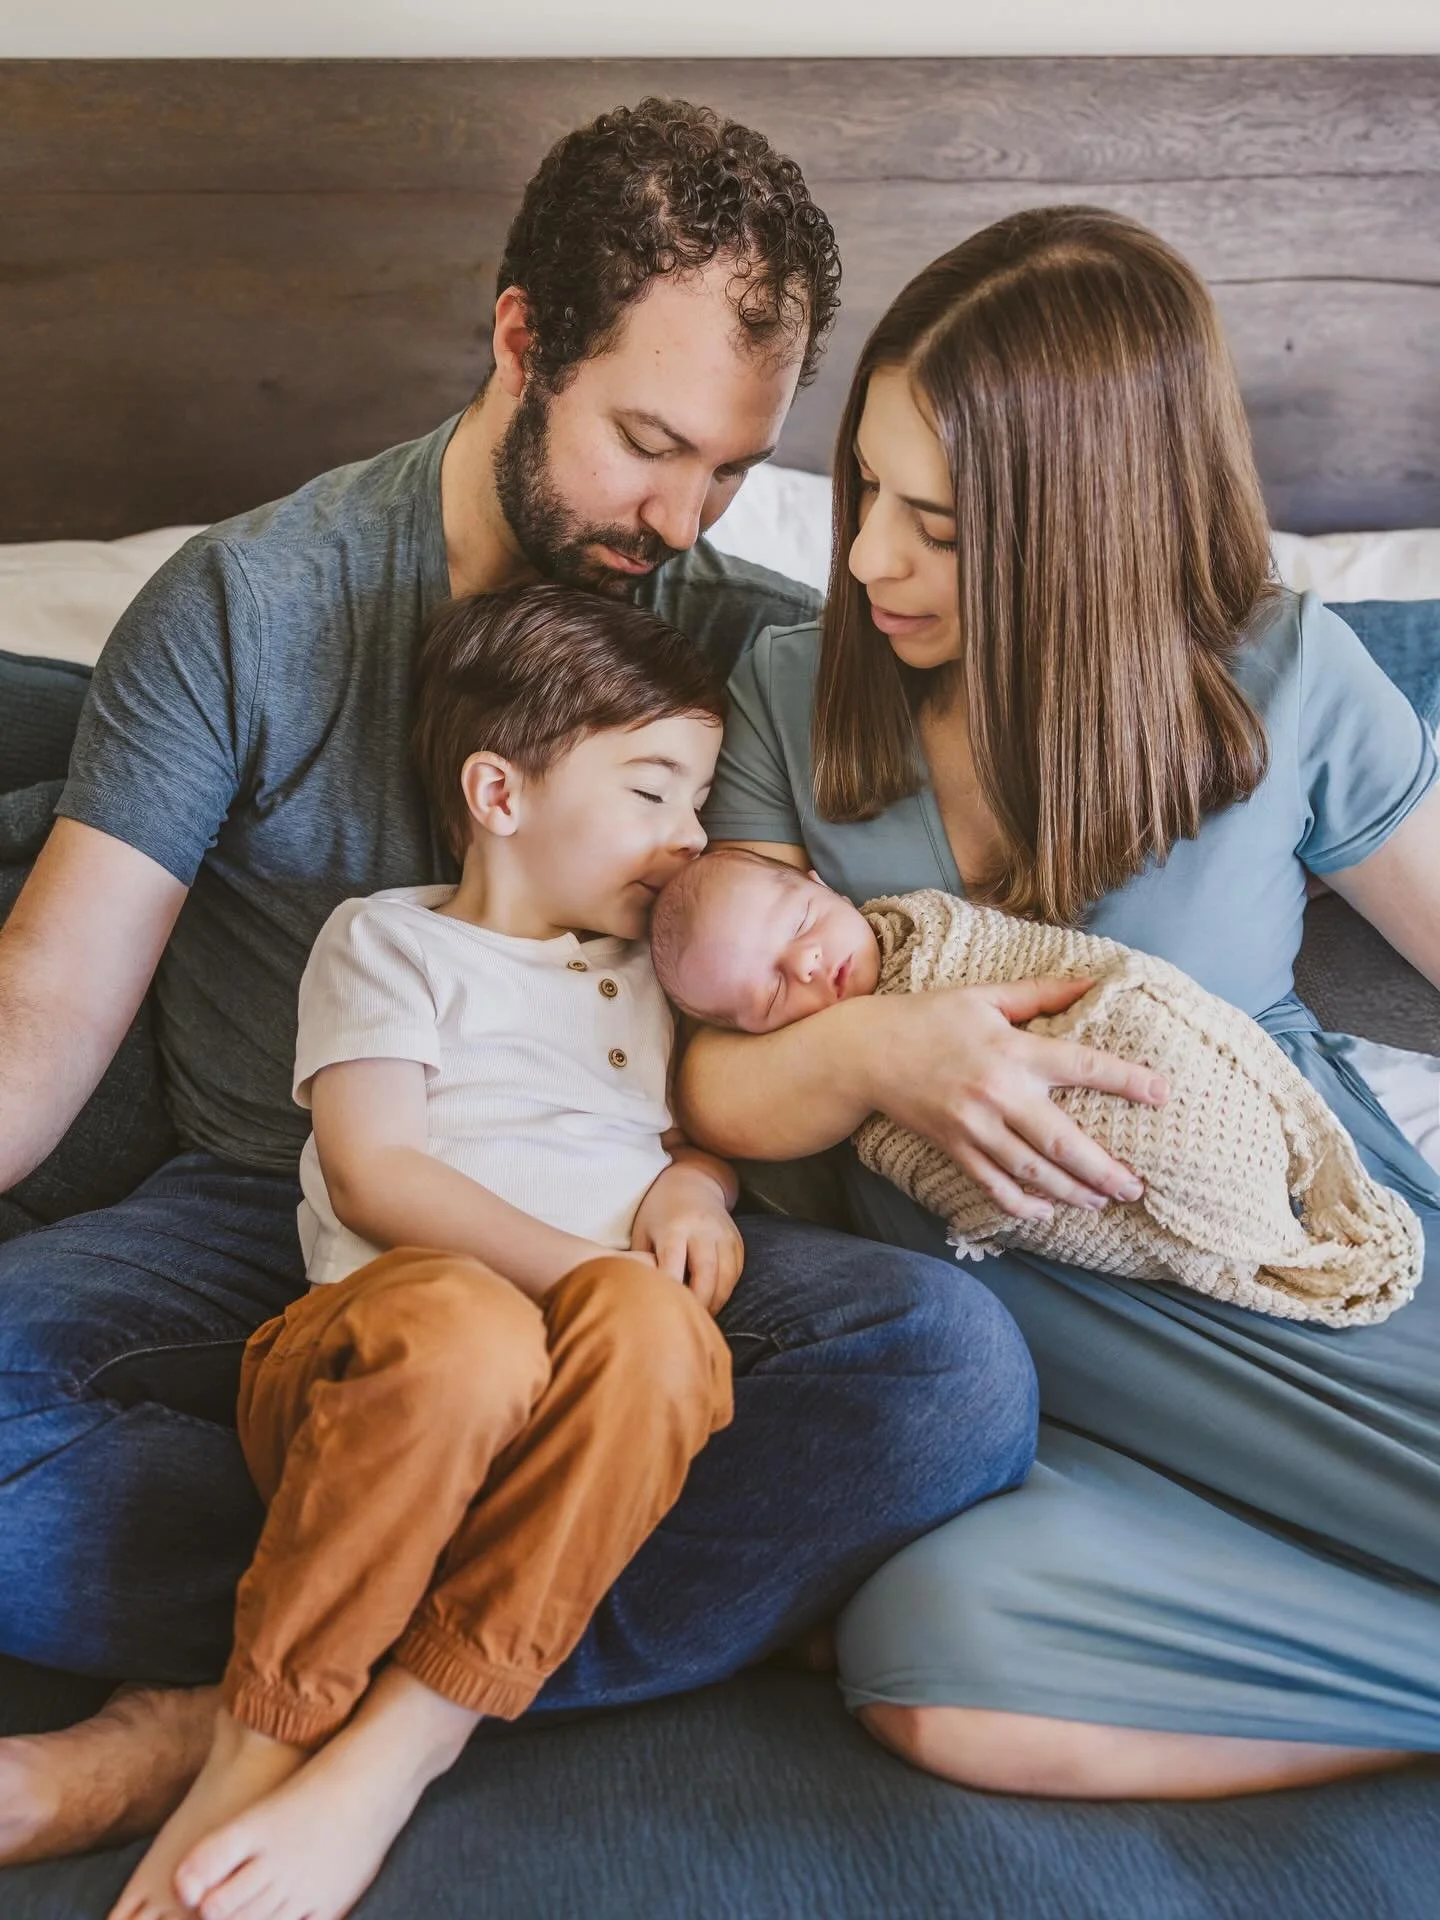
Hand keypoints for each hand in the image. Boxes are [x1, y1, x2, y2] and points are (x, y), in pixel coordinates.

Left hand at [630, 1163, 744, 1315]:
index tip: (664, 1311)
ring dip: (715, 1302)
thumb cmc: (658, 1212)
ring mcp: (723, 1235)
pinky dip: (725, 1292)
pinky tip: (712, 1303)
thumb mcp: (643, 1230)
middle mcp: (702, 1230)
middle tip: (687, 1323)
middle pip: (706, 1273)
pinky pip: (736, 1273)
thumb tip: (635, 1295)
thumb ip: (641, 1261)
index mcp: (674, 1228)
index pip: (673, 1263)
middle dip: (698, 1303)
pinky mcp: (736, 1241)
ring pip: (726, 1277)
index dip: (671, 1290)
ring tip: (701, 1318)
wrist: (692, 1181)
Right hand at [863, 978, 1168, 1222]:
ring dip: (1072, 1192)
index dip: (1125, 1080)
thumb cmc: (930, 1017)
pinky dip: (1021, 1205)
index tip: (1162, 1093)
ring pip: (1032, 1171)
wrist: (867, 1051)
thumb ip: (1042, 993)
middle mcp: (997, 1094)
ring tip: (1103, 1202)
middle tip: (1136, 1186)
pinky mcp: (954, 1148)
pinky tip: (1046, 1213)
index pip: (1081, 1066)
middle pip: (1062, 1141)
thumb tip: (1093, 982)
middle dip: (1104, 1169)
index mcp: (1013, 1051)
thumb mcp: (986, 996)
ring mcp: (974, 1127)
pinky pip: (992, 1185)